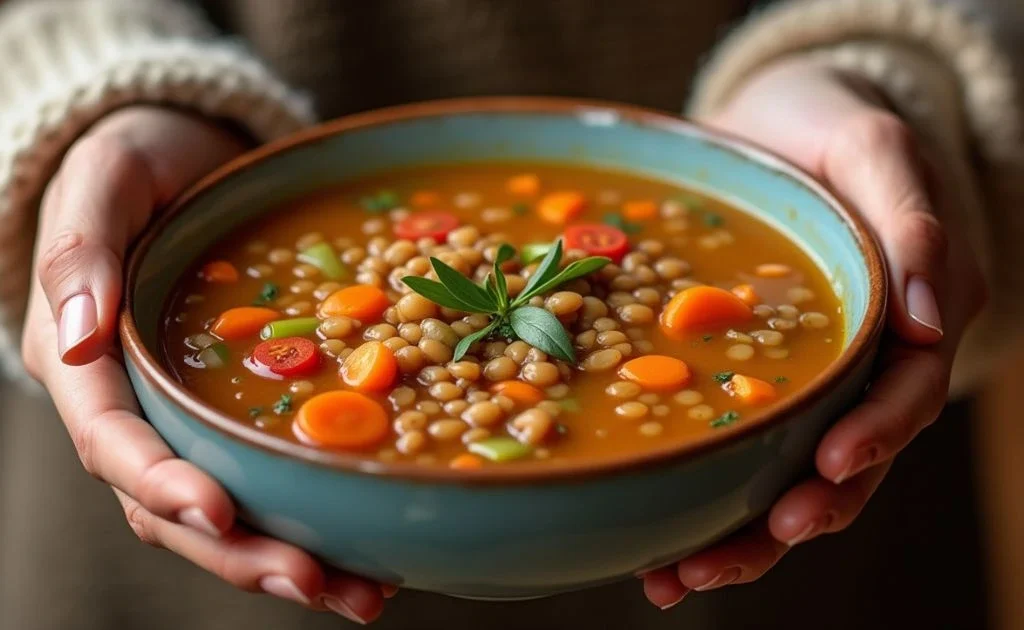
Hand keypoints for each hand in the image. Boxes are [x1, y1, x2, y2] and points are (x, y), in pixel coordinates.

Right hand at [20, 106, 389, 622]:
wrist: (184, 162)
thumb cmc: (135, 163)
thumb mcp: (103, 181)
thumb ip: (82, 251)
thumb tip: (76, 340)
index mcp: (87, 363)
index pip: (113, 443)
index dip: (162, 485)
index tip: (220, 514)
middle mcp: (135, 410)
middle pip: (173, 507)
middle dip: (241, 554)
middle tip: (316, 582)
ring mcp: (188, 421)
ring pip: (226, 514)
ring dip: (286, 560)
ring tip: (362, 594)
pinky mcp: (237, 417)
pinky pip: (267, 479)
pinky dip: (312, 518)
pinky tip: (370, 546)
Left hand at [644, 59, 986, 606]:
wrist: (776, 127)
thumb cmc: (827, 130)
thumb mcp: (874, 146)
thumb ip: (912, 217)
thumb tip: (924, 314)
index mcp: (911, 316)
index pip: (904, 393)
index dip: (873, 438)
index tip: (826, 472)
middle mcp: (865, 365)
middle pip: (845, 463)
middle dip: (788, 519)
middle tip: (721, 560)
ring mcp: (810, 382)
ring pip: (788, 477)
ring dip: (740, 536)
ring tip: (675, 577)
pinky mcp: (757, 384)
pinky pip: (740, 450)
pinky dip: (704, 498)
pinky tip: (655, 543)